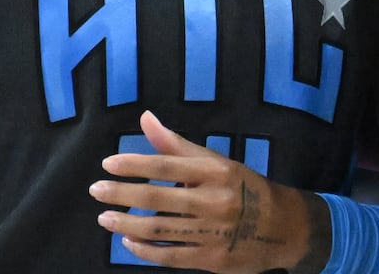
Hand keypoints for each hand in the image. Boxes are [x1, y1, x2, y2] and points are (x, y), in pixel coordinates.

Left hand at [91, 111, 317, 271]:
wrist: (282, 228)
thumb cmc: (242, 188)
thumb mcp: (216, 162)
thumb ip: (177, 145)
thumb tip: (145, 119)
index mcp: (216, 172)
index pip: (166, 165)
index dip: (134, 164)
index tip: (108, 164)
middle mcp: (215, 201)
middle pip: (158, 198)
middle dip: (122, 194)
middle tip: (96, 190)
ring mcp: (213, 233)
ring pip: (160, 229)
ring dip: (126, 224)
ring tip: (104, 217)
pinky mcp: (211, 259)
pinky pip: (170, 256)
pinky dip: (145, 250)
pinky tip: (128, 241)